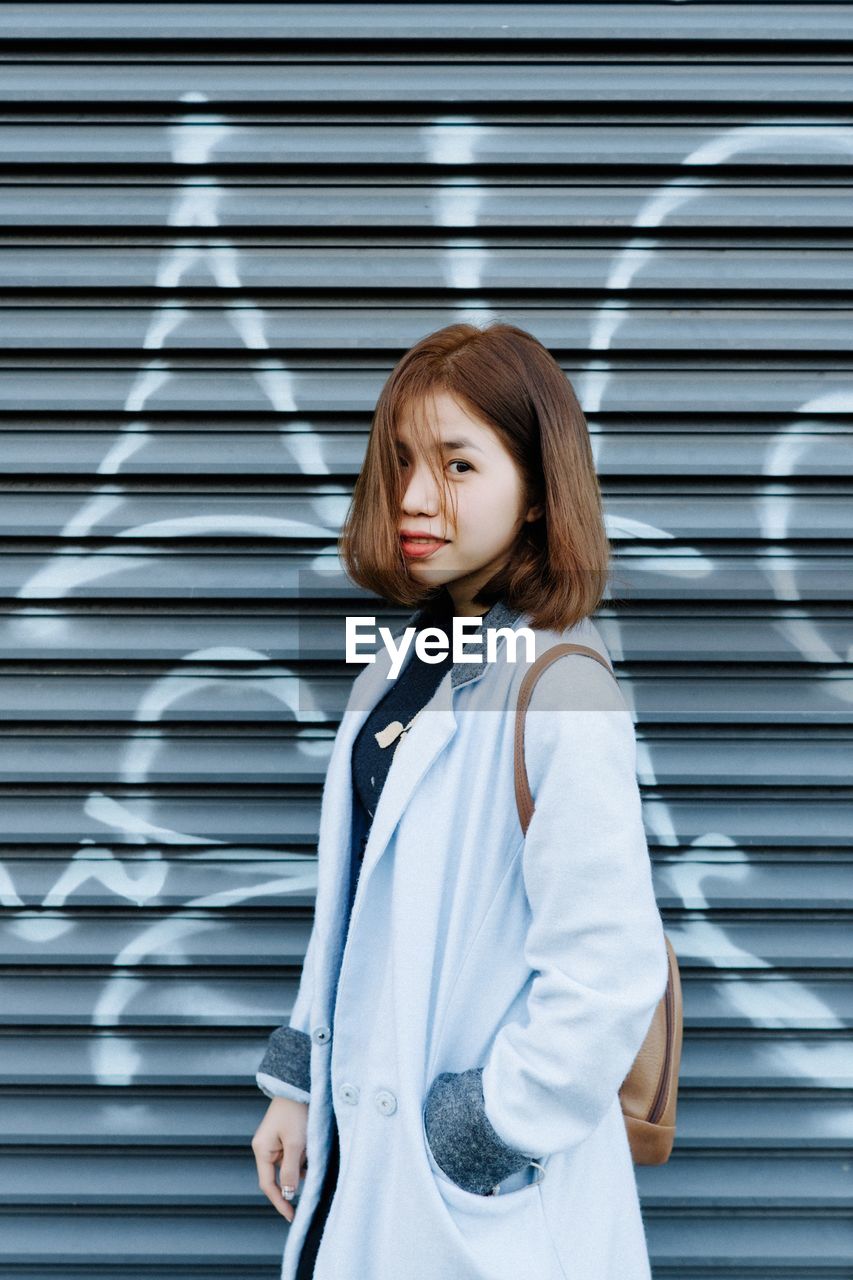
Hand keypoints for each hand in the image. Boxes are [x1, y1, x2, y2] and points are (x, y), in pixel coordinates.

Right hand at [252, 1096, 308, 1221]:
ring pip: (288, 1166)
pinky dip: (302, 1158)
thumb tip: (288, 1194)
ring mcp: (274, 1142)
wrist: (299, 1085)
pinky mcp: (284, 1137)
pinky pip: (292, 1155)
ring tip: (312, 1156)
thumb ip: (290, 1170)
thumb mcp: (295, 1143)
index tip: (291, 1216)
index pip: (268, 1184)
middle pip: (278, 1176)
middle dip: (294, 1180)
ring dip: (300, 1167)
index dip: (280, 1202)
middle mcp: (265, 1148)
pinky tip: (312, 1152)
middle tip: (311, 1187)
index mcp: (262, 1150)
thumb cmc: (295, 1112)